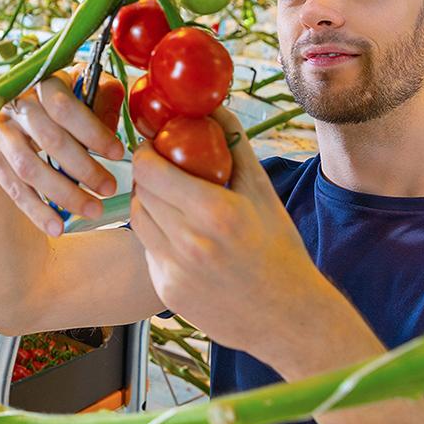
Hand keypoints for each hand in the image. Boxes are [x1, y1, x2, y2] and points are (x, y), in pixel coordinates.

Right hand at [0, 66, 124, 237]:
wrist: (7, 123)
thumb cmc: (57, 108)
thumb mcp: (83, 93)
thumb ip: (102, 100)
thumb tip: (113, 126)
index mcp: (43, 83)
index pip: (64, 106)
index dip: (92, 131)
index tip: (117, 152)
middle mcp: (16, 106)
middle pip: (50, 140)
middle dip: (84, 168)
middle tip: (110, 188)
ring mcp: (0, 134)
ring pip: (31, 168)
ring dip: (65, 194)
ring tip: (94, 210)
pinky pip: (15, 190)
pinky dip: (37, 212)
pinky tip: (58, 227)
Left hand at [130, 106, 333, 365]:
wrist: (286, 316)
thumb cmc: (279, 249)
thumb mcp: (263, 192)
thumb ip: (235, 145)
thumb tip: (214, 106)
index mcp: (217, 213)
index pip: (151, 170)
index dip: (146, 152)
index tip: (154, 145)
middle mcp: (190, 244)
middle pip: (140, 192)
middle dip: (146, 174)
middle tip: (161, 167)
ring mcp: (174, 271)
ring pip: (137, 219)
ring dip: (146, 202)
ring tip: (169, 197)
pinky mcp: (166, 291)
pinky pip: (147, 248)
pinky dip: (157, 233)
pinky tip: (180, 231)